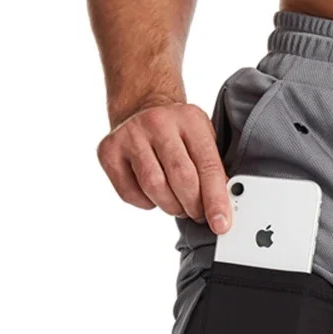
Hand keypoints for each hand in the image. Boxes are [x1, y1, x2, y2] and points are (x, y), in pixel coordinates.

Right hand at [96, 102, 231, 233]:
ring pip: (154, 187)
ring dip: (171, 206)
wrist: (141, 109)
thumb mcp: (203, 140)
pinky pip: (130, 194)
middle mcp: (158, 122)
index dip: (216, 200)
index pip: (208, 167)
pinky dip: (147, 203)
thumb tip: (223, 208)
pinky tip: (154, 193)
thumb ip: (214, 170)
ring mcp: (130, 135)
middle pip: (181, 178)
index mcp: (190, 119)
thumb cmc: (179, 134)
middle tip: (198, 214)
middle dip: (194, 206)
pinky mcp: (108, 150)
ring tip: (178, 204)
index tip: (221, 224)